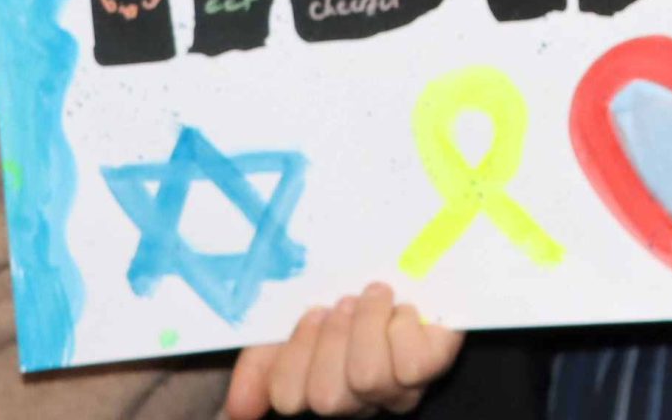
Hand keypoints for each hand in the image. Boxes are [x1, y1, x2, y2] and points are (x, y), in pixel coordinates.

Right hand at [223, 283, 463, 416]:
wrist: (409, 266)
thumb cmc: (344, 301)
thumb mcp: (290, 322)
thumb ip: (258, 365)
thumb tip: (236, 411)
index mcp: (316, 389)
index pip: (289, 399)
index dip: (296, 355)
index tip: (314, 314)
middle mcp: (356, 401)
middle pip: (327, 396)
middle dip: (332, 339)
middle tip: (344, 305)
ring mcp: (397, 390)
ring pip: (368, 377)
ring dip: (367, 324)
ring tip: (373, 298)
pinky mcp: (434, 368)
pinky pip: (413, 366)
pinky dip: (403, 326)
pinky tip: (403, 310)